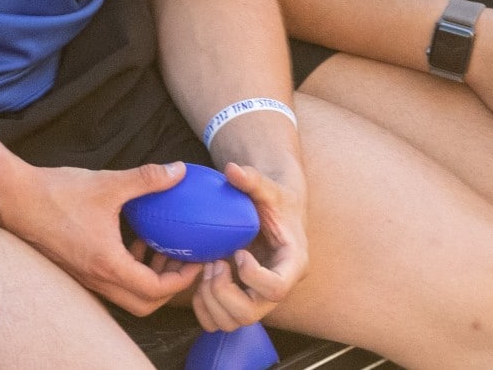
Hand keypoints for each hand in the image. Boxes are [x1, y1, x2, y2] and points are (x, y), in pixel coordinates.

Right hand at [0, 160, 202, 315]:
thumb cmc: (58, 193)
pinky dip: (130, 271)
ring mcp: (85, 277)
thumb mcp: (109, 183)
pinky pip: (112, 283)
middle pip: (143, 305)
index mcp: (107, 264)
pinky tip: (135, 241)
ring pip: (126, 296)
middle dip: (168, 289)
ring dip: (149, 280)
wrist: (15, 199)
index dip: (181, 280)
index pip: (154, 290)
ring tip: (162, 251)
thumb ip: (147, 178)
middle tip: (183, 262)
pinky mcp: (77, 268)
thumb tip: (179, 171)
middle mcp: (96, 278)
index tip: (197, 261)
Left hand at [176, 160, 306, 333]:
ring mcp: (258, 300)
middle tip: (214, 263)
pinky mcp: (242, 302)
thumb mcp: (268, 189)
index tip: (238, 253)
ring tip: (206, 269)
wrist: (273, 215)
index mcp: (293, 263)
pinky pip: (219, 323)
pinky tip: (200, 283)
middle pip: (251, 313)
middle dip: (223, 292)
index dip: (253, 277)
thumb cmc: (273, 202)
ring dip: (210, 301)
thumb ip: (252, 179)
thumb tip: (232, 169)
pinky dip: (203, 310)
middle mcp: (277, 287)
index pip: (278, 289)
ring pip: (233, 323)